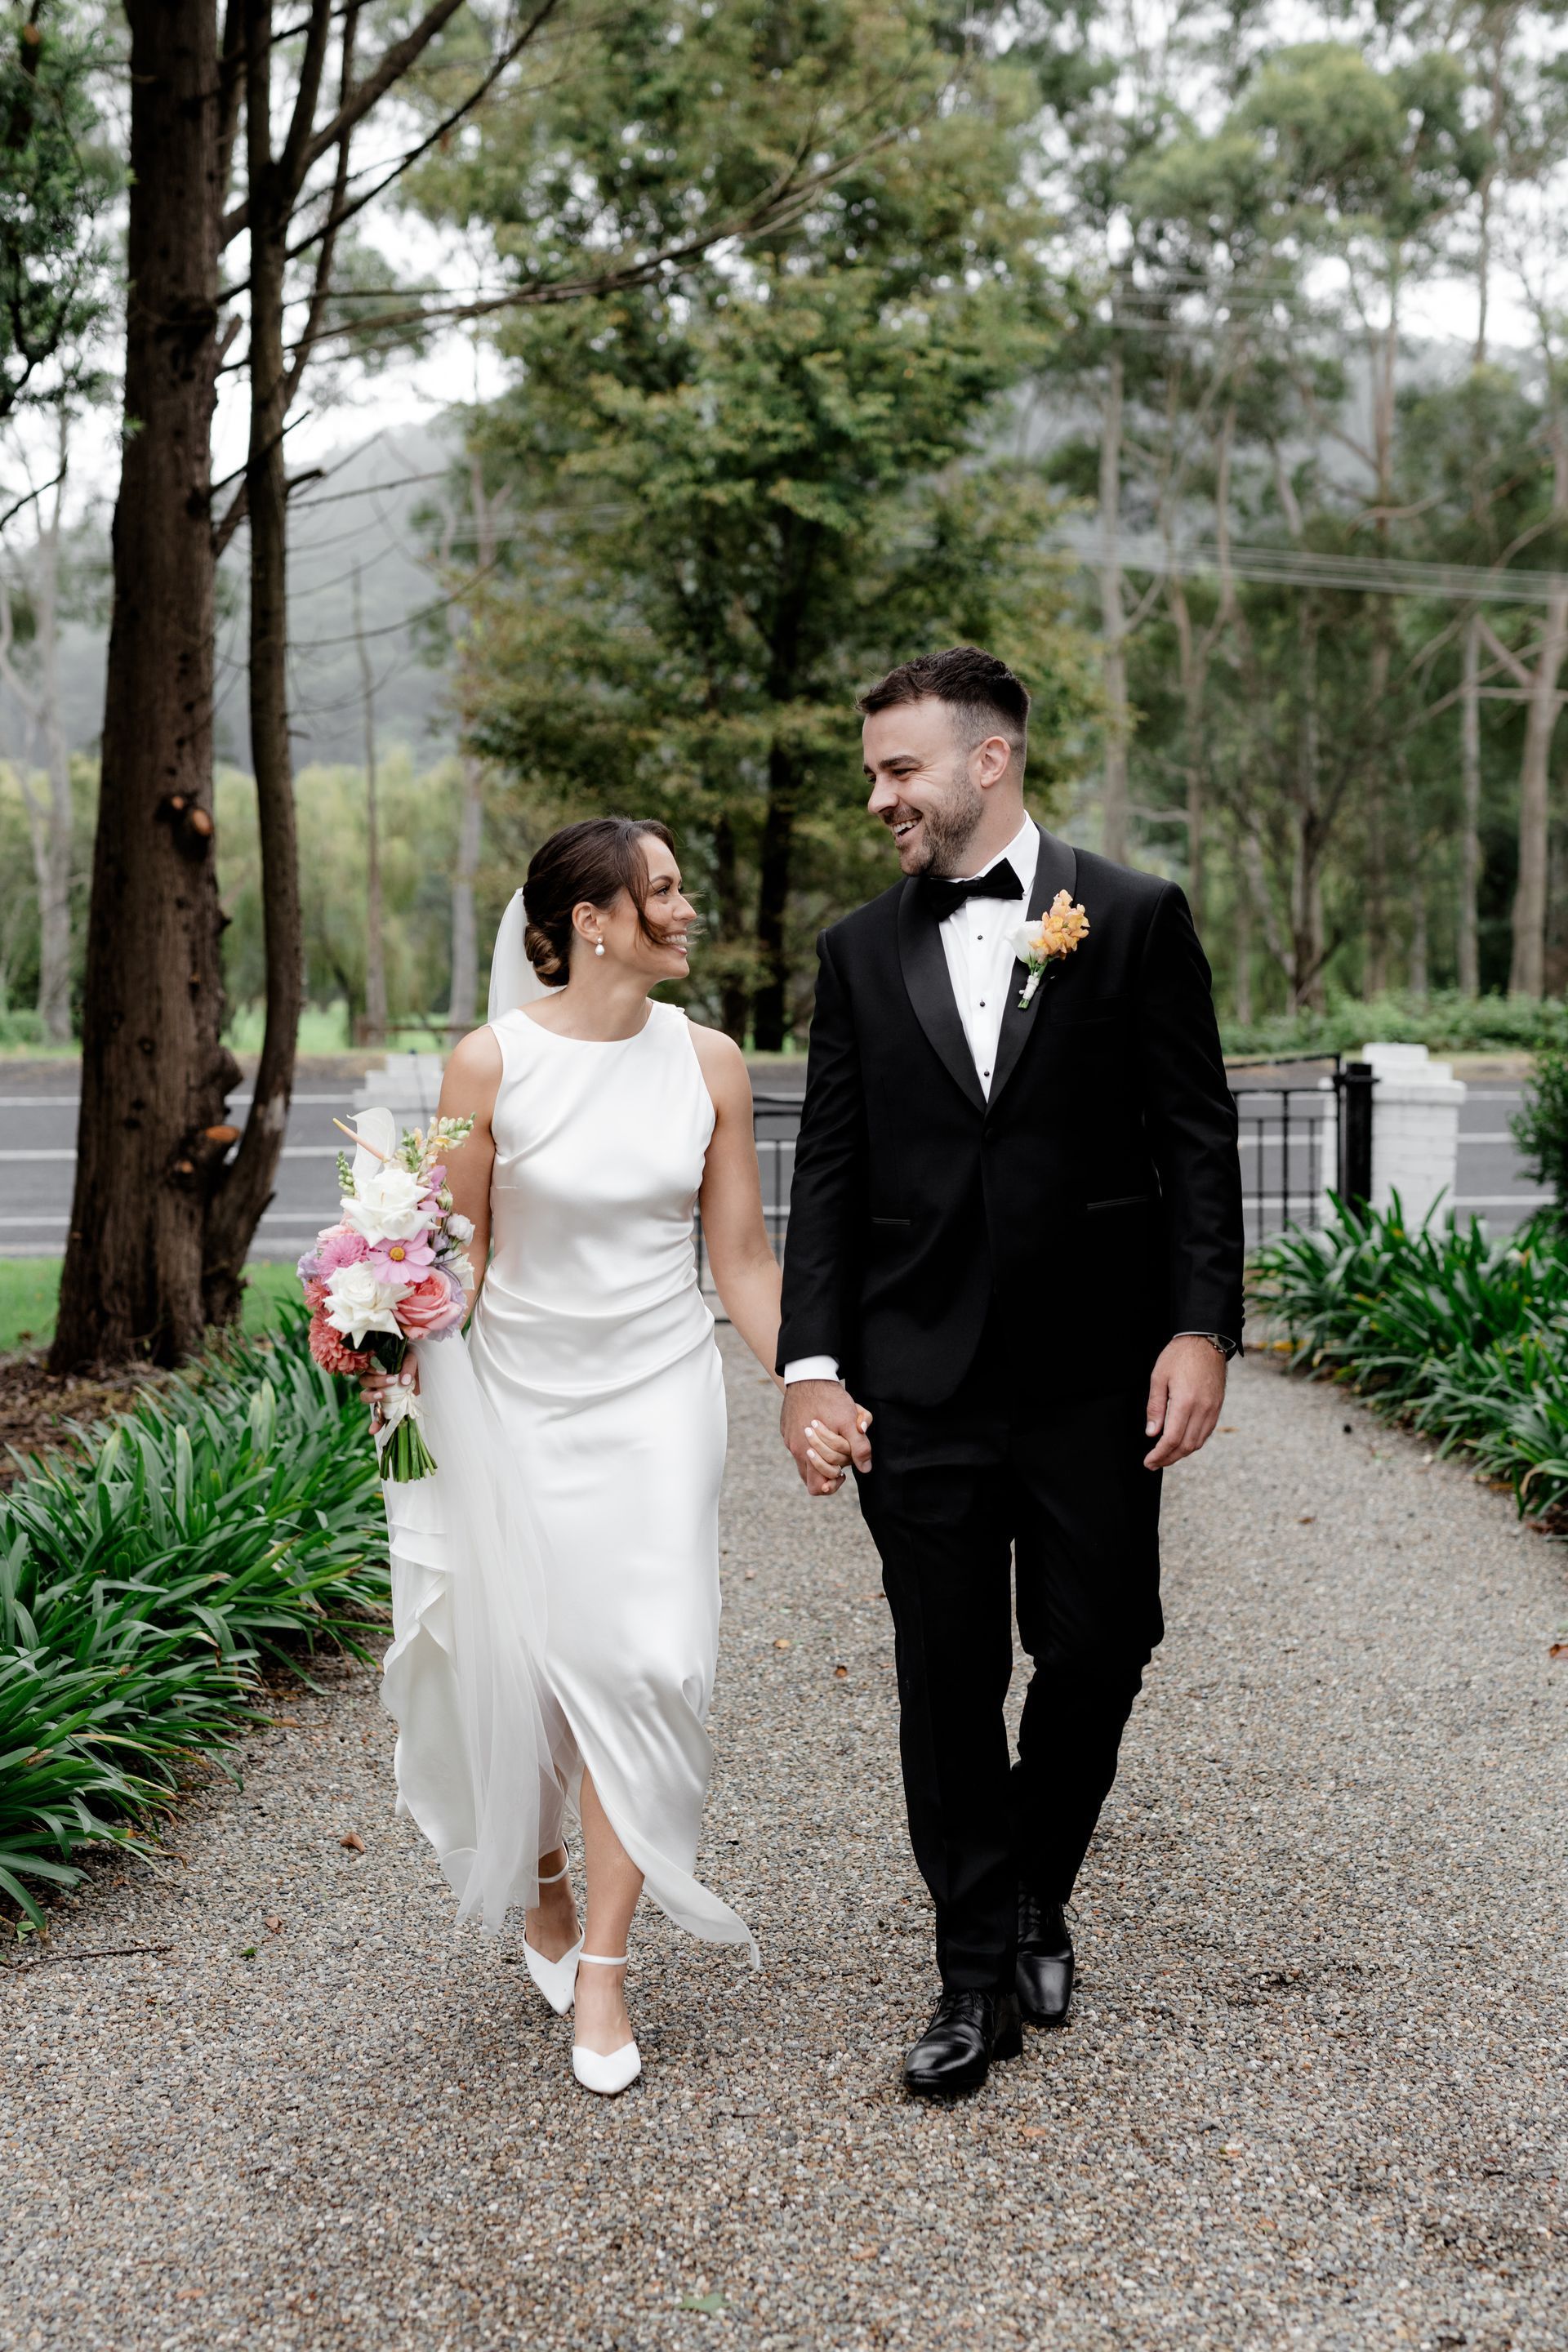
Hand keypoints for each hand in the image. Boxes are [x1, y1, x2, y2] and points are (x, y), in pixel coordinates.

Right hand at [358, 1361, 416, 1428]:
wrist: (421, 1374)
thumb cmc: (413, 1364)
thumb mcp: (412, 1360)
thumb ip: (408, 1367)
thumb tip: (404, 1381)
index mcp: (378, 1365)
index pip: (367, 1367)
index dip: (372, 1370)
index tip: (384, 1371)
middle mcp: (374, 1379)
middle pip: (364, 1381)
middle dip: (376, 1381)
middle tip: (391, 1381)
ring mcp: (378, 1392)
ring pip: (365, 1395)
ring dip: (371, 1397)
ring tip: (382, 1396)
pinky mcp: (385, 1405)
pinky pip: (377, 1415)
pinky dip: (375, 1423)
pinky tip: (373, 1430)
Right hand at [781, 1379, 872, 1494]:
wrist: (808, 1375)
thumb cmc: (830, 1398)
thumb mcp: (850, 1421)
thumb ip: (859, 1447)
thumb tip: (866, 1468)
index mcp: (808, 1452)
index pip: (817, 1486)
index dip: (832, 1485)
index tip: (842, 1473)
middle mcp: (795, 1449)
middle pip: (810, 1477)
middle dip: (828, 1469)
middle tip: (841, 1456)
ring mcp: (789, 1439)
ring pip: (805, 1460)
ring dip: (820, 1456)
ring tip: (832, 1440)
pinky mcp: (786, 1429)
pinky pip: (798, 1444)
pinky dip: (811, 1442)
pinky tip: (821, 1427)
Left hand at [1143, 1336, 1225, 1469]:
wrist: (1206, 1341)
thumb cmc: (1179, 1355)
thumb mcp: (1159, 1377)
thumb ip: (1155, 1407)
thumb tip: (1152, 1432)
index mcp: (1185, 1402)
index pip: (1172, 1439)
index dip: (1159, 1454)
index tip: (1148, 1462)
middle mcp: (1202, 1409)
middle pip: (1186, 1446)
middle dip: (1169, 1458)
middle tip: (1154, 1463)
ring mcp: (1213, 1409)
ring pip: (1198, 1442)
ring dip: (1181, 1453)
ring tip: (1165, 1456)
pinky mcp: (1218, 1407)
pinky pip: (1206, 1432)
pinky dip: (1193, 1443)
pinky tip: (1181, 1443)